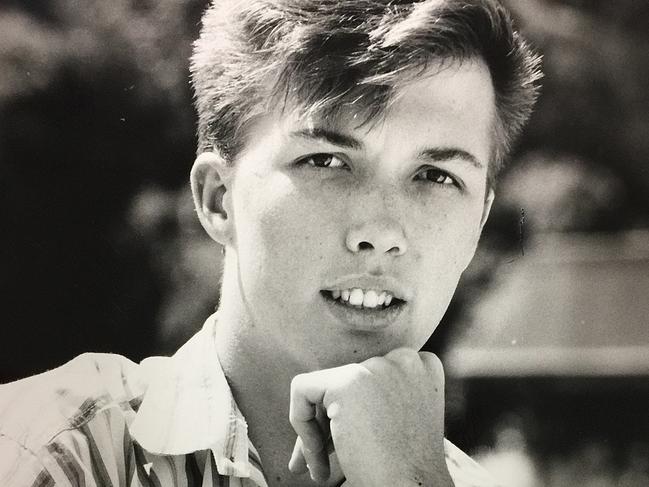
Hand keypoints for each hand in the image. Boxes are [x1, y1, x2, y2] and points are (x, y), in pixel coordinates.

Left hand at [288, 348, 452, 486]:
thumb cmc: (408, 469)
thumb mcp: (400, 423)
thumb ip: (375, 402)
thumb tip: (330, 408)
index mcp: (422, 367)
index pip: (373, 377)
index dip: (356, 409)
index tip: (353, 438)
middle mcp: (404, 359)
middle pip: (348, 384)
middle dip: (329, 423)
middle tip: (320, 458)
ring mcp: (377, 367)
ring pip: (324, 388)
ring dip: (317, 431)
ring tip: (319, 468)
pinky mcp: (347, 381)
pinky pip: (302, 389)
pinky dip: (300, 422)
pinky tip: (317, 459)